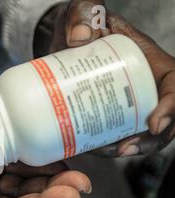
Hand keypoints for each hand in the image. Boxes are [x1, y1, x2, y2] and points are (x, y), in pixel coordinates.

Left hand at [39, 0, 174, 156]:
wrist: (65, 39)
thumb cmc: (84, 24)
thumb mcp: (85, 11)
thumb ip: (83, 14)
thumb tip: (78, 40)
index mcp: (152, 62)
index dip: (172, 108)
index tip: (153, 123)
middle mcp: (146, 85)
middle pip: (164, 119)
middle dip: (150, 139)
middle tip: (124, 148)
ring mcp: (129, 102)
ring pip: (142, 132)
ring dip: (129, 148)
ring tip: (106, 152)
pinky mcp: (110, 113)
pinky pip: (117, 134)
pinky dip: (108, 146)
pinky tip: (91, 149)